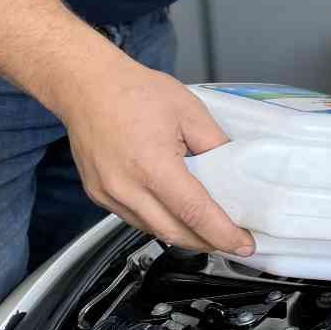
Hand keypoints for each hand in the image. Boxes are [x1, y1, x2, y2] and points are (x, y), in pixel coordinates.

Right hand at [56, 57, 253, 254]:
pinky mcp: (99, 195)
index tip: (244, 244)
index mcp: (152, 165)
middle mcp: (125, 187)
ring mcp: (108, 194)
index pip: (194, 213)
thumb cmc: (134, 91)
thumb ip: (215, 144)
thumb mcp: (189, 111)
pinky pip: (135, 220)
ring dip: (184, 235)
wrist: (86, 85)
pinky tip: (176, 215)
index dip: (222, 233)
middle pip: (174, 233)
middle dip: (207, 242)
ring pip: (153, 231)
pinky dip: (160, 223)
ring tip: (208, 230)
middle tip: (232, 240)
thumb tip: (235, 170)